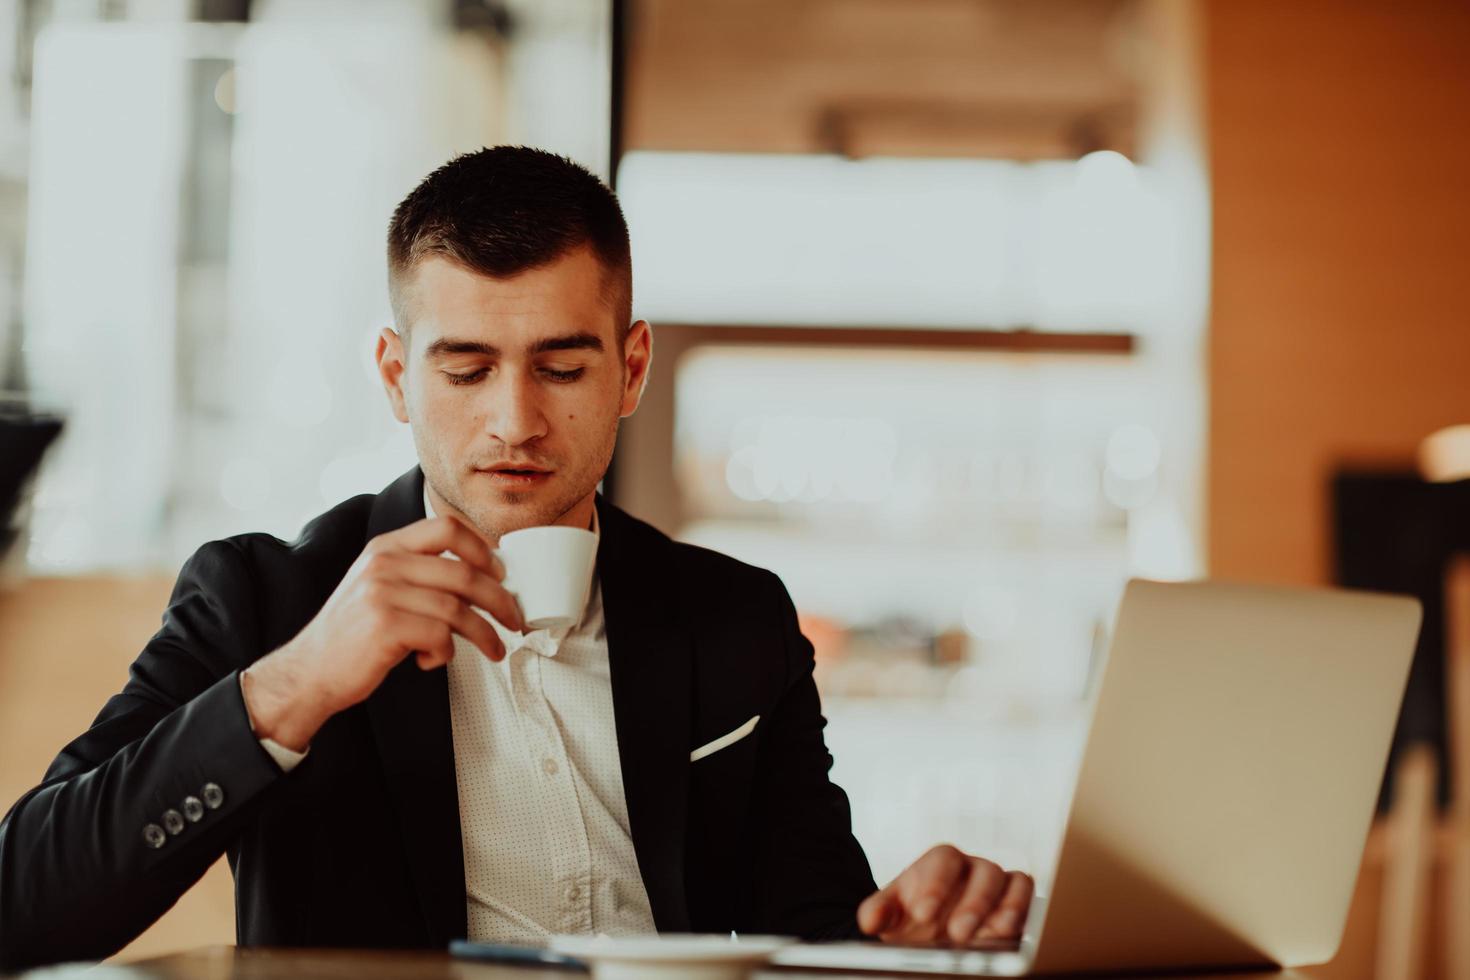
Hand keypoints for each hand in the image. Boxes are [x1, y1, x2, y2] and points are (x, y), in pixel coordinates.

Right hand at [241, 515, 523, 749]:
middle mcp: (383, 563)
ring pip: (458, 608)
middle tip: (514, 619)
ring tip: (495, 648)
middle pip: (464, 572)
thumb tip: (482, 579)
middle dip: (500, 599)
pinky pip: (440, 635)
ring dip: (484, 633)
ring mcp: (382, 593)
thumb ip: (418, 574)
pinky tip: (432, 659)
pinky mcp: (384, 626)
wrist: (309, 671)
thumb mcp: (378, 586)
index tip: (501, 574)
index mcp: (386, 547)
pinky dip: (446, 652)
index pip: (447, 528)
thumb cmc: (353, 634)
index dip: (483, 550)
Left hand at [857, 844, 1032, 946]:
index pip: (943, 860)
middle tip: (958, 933)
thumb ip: (879, 912)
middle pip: (983, 872)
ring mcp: (1002, 886)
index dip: (935, 884)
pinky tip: (1012, 936)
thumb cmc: (916, 916)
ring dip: (1007, 908)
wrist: (933, 930)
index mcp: (942, 862)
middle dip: (973, 903)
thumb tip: (870, 921)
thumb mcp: (893, 913)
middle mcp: (976, 869)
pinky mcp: (1021, 906)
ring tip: (995, 932)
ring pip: (1015, 883)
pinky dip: (1025, 916)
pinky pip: (1031, 902)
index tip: (923, 913)